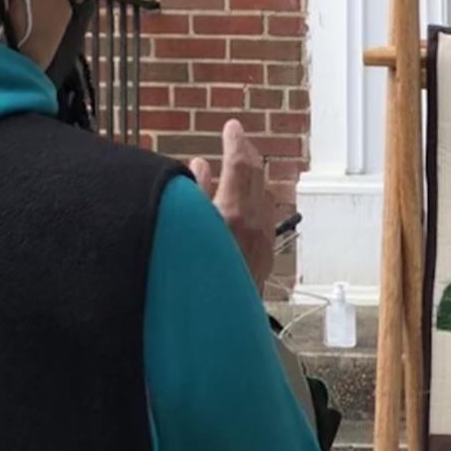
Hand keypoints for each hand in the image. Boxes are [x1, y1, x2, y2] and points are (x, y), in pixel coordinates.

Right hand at [190, 120, 276, 292]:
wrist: (218, 324)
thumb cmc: (194, 278)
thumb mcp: (186, 230)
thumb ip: (194, 196)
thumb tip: (200, 166)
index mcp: (232, 214)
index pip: (240, 165)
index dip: (236, 141)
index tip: (232, 126)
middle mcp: (253, 224)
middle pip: (256, 178)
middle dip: (245, 155)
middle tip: (236, 140)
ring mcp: (261, 240)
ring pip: (261, 197)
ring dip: (248, 178)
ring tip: (231, 166)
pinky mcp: (264, 255)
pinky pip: (261, 217)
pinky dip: (250, 201)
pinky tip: (236, 202)